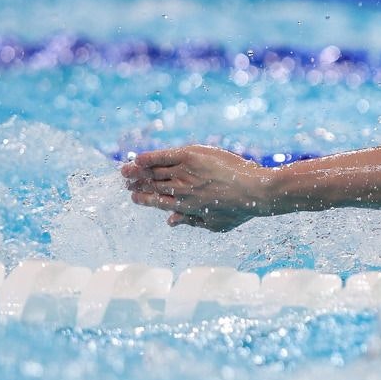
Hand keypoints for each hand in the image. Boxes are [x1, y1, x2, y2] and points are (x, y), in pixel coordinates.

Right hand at [121, 145, 279, 231]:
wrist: (255, 191)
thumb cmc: (240, 209)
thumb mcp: (215, 223)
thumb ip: (191, 222)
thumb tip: (169, 222)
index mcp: (185, 207)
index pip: (157, 202)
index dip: (144, 199)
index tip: (134, 196)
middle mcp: (181, 190)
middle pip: (152, 186)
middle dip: (136, 183)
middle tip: (125, 181)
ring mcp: (185, 173)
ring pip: (154, 171)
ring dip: (137, 170)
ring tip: (126, 170)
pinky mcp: (191, 156)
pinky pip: (164, 156)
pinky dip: (150, 157)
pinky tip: (138, 158)